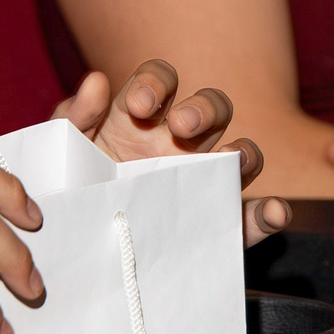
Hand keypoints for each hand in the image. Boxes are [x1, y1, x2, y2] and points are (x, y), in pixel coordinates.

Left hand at [53, 61, 290, 244]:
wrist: (74, 254)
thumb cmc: (69, 192)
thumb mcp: (60, 154)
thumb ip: (72, 117)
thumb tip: (96, 79)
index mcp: (141, 117)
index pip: (162, 81)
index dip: (156, 82)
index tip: (138, 103)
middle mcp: (179, 143)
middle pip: (213, 107)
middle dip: (203, 110)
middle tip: (181, 126)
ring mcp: (203, 182)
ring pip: (242, 152)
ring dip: (243, 151)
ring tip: (225, 161)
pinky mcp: (219, 225)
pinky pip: (254, 216)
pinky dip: (272, 212)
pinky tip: (272, 212)